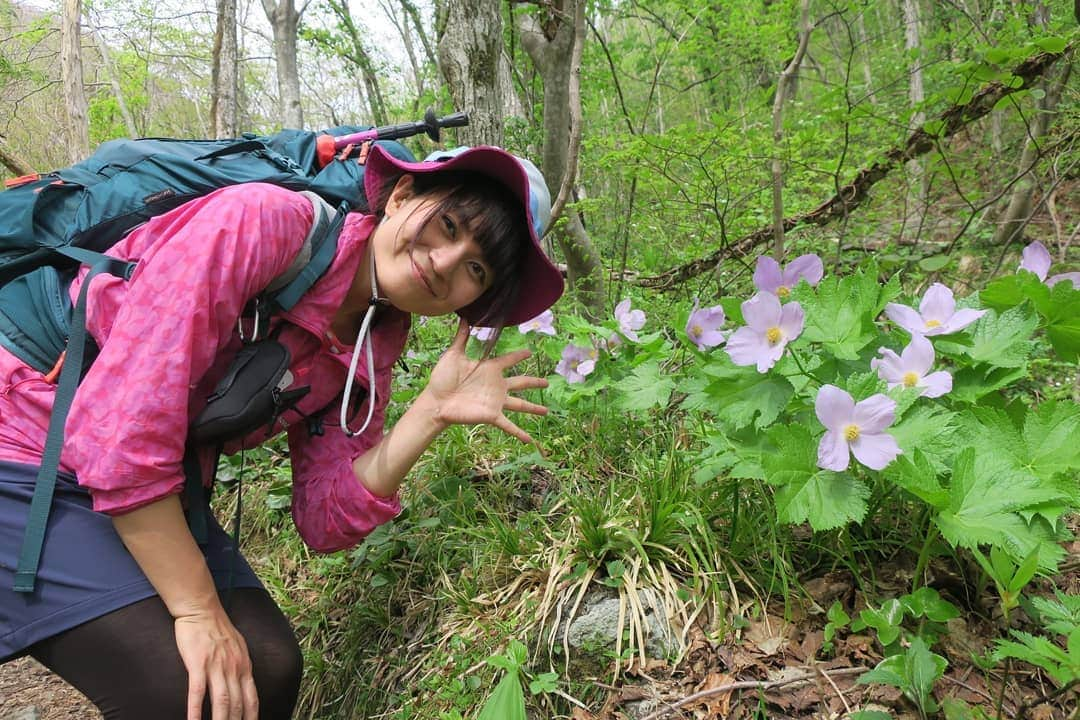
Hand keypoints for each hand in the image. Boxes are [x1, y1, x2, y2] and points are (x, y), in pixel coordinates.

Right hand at [174, 607, 258, 719]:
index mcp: (245, 666)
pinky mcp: (198, 663)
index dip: (251, 717)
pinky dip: (195, 710)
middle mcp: (234, 668)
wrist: (202, 609)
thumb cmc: (218, 628)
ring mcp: (216, 666)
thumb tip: (245, 683)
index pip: (252, 699)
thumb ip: (241, 666)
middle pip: (237, 705)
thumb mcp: (239, 647)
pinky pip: (197, 691)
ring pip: (221, 701)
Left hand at [424, 318, 549, 444]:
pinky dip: (519, 433)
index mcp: (489, 369)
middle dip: (534, 382)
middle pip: (521, 382)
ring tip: (546, 410)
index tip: (529, 351)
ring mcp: (496, 401)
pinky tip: (529, 441)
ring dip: (533, 408)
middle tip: (547, 381)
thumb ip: (461, 338)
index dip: (519, 356)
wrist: (436, 401)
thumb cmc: (442, 378)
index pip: (508, 360)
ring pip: (520, 404)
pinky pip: (509, 425)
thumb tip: (464, 318)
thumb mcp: (453, 355)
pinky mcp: (492, 415)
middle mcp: (496, 385)